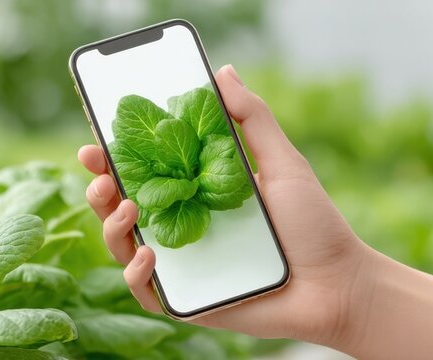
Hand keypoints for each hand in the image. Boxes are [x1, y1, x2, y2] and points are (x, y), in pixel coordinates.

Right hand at [78, 65, 372, 345]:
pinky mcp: (187, 300)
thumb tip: (224, 72)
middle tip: (99, 175)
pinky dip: (136, 274)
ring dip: (110, 226)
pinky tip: (149, 256)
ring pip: (122, 246)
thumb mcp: (283, 163)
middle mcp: (181, 226)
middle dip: (98, 189)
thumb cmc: (314, 224)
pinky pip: (144, 291)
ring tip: (127, 209)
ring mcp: (181, 264)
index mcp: (195, 192)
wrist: (337, 284)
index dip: (112, 156)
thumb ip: (252, 118)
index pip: (142, 171)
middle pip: (120, 206)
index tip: (95, 140)